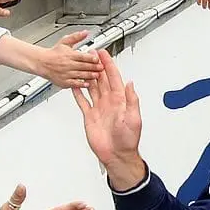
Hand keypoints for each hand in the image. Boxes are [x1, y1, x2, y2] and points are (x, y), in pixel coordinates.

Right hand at [35, 31, 103, 87]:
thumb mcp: (65, 42)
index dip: (91, 58)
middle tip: (101, 68)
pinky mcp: (64, 82)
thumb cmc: (54, 53)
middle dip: (94, 67)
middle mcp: (68, 64)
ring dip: (90, 76)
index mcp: (69, 54)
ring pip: (80, 75)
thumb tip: (86, 32)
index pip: (83, 56)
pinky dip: (81, 84)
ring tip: (97, 75)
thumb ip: (76, 37)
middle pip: (83, 66)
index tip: (97, 59)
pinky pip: (74, 84)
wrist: (41, 62)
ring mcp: (66, 74)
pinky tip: (87, 84)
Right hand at [71, 49, 144, 187]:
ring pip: (92, 88)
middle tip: (90, 55)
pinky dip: (78, 93)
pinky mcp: (90, 116)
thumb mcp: (134, 118)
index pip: (114, 78)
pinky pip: (83, 102)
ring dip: (88, 76)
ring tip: (82, 65)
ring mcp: (99, 108)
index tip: (103, 54)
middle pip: (102, 79)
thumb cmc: (128, 140)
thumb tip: (130, 84)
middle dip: (96, 66)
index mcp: (120, 100)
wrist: (117, 155)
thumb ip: (132, 100)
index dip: (108, 65)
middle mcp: (109, 102)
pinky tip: (75, 85)